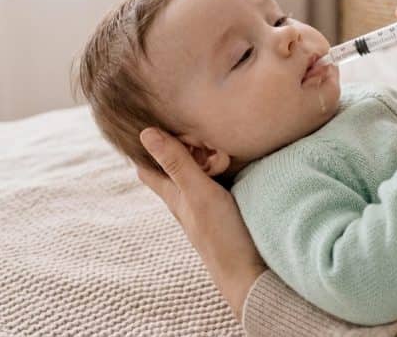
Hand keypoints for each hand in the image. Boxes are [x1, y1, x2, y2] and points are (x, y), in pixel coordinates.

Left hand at [137, 127, 266, 320]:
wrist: (251, 272)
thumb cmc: (221, 235)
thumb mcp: (198, 193)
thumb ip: (176, 164)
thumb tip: (145, 133)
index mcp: (173, 195)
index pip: (148, 167)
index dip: (149, 145)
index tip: (161, 124)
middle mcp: (186, 198)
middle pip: (176, 164)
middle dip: (184, 145)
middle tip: (202, 134)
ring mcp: (207, 204)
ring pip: (199, 171)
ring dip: (206, 155)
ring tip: (220, 145)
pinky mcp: (227, 207)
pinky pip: (219, 179)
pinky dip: (222, 166)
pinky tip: (235, 159)